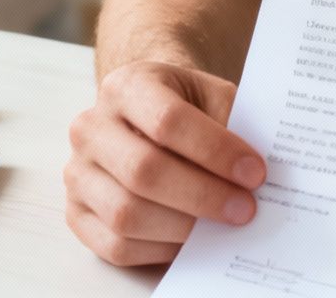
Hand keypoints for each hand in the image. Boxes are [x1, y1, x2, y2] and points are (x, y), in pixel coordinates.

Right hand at [64, 60, 267, 265]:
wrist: (146, 114)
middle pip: (144, 171)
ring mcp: (78, 172)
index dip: (215, 150)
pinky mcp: (76, 213)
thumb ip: (233, 125)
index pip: (168, 120)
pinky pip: (116, 245)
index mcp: (126, 87)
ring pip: (127, 214)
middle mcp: (90, 127)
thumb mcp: (211, 96)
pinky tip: (190, 241)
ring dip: (184, 228)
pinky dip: (159, 249)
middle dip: (203, 195)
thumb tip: (258, 175)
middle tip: (245, 209)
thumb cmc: (186, 107)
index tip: (255, 172)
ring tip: (221, 227)